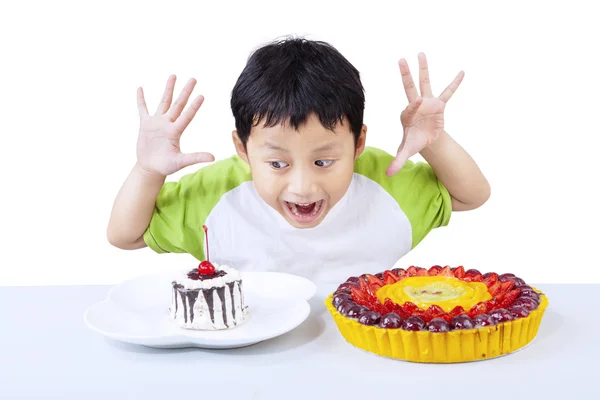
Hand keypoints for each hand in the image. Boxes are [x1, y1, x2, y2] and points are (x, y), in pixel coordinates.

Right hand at [136, 75, 214, 176]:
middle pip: (178, 104)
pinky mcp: (145, 125)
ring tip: (174, 76)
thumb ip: (195, 158)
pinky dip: (141, 100)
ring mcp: (157, 123)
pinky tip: (140, 88)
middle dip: (185, 91)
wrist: (151, 168)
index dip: (194, 106)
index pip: (187, 115)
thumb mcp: (180, 162)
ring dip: (168, 89)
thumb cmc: (166, 166)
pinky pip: (142, 109)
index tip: (201, 95)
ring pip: (164, 102)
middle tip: (193, 79)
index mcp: (176, 131)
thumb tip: (213, 158)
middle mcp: (168, 124)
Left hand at [386, 53, 463, 176]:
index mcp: (407, 115)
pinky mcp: (439, 105)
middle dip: (406, 75)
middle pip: (409, 87)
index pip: (411, 107)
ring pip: (425, 83)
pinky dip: (454, 84)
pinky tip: (462, 72)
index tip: (420, 100)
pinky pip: (448, 93)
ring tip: (421, 53)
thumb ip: (398, 161)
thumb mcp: (406, 152)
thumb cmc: (414, 142)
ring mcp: (428, 103)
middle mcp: (416, 105)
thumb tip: (387, 175)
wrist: (425, 139)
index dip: (415, 104)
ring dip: (424, 69)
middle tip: (401, 60)